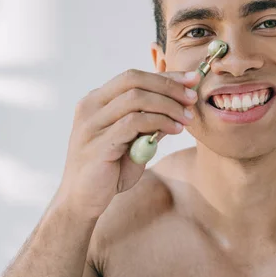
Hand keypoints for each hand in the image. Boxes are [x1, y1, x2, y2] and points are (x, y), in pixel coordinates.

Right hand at [56, 69, 200, 218]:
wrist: (83, 201)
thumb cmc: (110, 170)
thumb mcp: (134, 140)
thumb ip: (149, 122)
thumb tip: (181, 103)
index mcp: (96, 101)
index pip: (133, 77)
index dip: (165, 76)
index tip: (192, 80)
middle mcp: (90, 107)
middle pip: (134, 80)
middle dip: (168, 86)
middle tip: (192, 98)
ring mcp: (91, 124)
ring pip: (136, 99)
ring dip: (168, 105)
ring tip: (187, 118)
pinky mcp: (98, 143)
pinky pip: (134, 123)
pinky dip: (159, 122)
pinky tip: (174, 130)